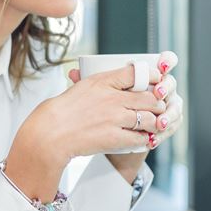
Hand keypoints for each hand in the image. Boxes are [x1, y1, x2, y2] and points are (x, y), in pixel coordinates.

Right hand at [68, 52, 182, 182]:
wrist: (51, 132)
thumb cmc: (65, 109)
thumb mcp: (83, 85)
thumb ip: (103, 81)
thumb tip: (121, 77)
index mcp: (103, 81)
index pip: (135, 72)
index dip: (152, 75)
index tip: (157, 79)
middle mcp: (112, 98)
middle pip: (148, 98)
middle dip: (157, 103)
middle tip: (158, 106)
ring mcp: (114, 119)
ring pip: (148, 119)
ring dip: (154, 122)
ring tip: (153, 124)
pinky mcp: (114, 138)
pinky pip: (140, 138)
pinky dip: (144, 138)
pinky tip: (143, 138)